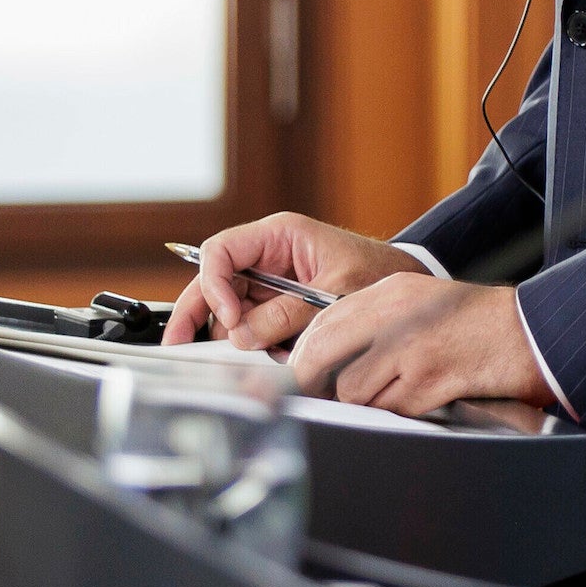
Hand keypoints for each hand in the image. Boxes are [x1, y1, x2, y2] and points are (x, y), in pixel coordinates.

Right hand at [159, 213, 424, 348]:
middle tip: (180, 347)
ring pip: (229, 313)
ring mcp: (268, 284)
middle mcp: (266, 258)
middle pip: (213, 284)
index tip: (227, 315)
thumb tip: (242, 335)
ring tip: (275, 347)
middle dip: (199, 315)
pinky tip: (283, 350)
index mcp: (278, 236)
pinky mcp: (275, 308)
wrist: (405, 284)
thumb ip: (288, 313)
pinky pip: (251, 329)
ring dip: (241, 337)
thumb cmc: (378, 274)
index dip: (212, 284)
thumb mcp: (336, 292)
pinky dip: (259, 345)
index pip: (221, 252)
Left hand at [287, 273, 553, 419]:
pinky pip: (388, 410)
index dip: (303, 354)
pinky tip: (423, 399)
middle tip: (316, 398)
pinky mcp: (427, 380)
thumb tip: (329, 356)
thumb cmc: (481, 322)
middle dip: (312, 382)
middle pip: (322, 352)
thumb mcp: (424, 302)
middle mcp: (395, 315)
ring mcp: (410, 348)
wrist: (532, 332)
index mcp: (392, 292)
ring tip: (396, 395)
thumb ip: (378, 320)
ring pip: (351, 390)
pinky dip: (398, 413)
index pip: (323, 322)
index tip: (300, 375)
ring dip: (364, 402)